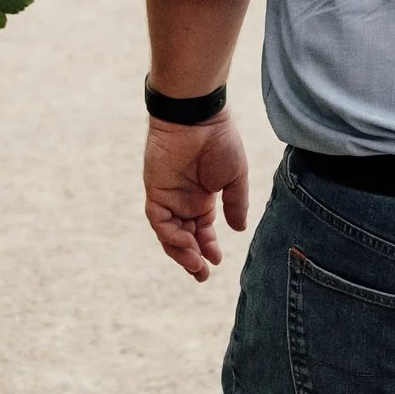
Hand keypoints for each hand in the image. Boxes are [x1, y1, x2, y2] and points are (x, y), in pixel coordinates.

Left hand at [144, 113, 250, 281]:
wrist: (198, 118)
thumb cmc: (220, 141)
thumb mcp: (235, 177)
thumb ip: (236, 203)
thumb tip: (239, 230)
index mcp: (203, 197)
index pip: (201, 230)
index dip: (207, 248)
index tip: (217, 262)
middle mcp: (184, 200)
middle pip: (185, 237)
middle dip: (193, 258)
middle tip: (203, 275)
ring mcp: (168, 197)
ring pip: (171, 234)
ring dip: (182, 252)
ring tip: (197, 266)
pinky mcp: (156, 192)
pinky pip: (161, 221)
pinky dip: (172, 236)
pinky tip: (187, 246)